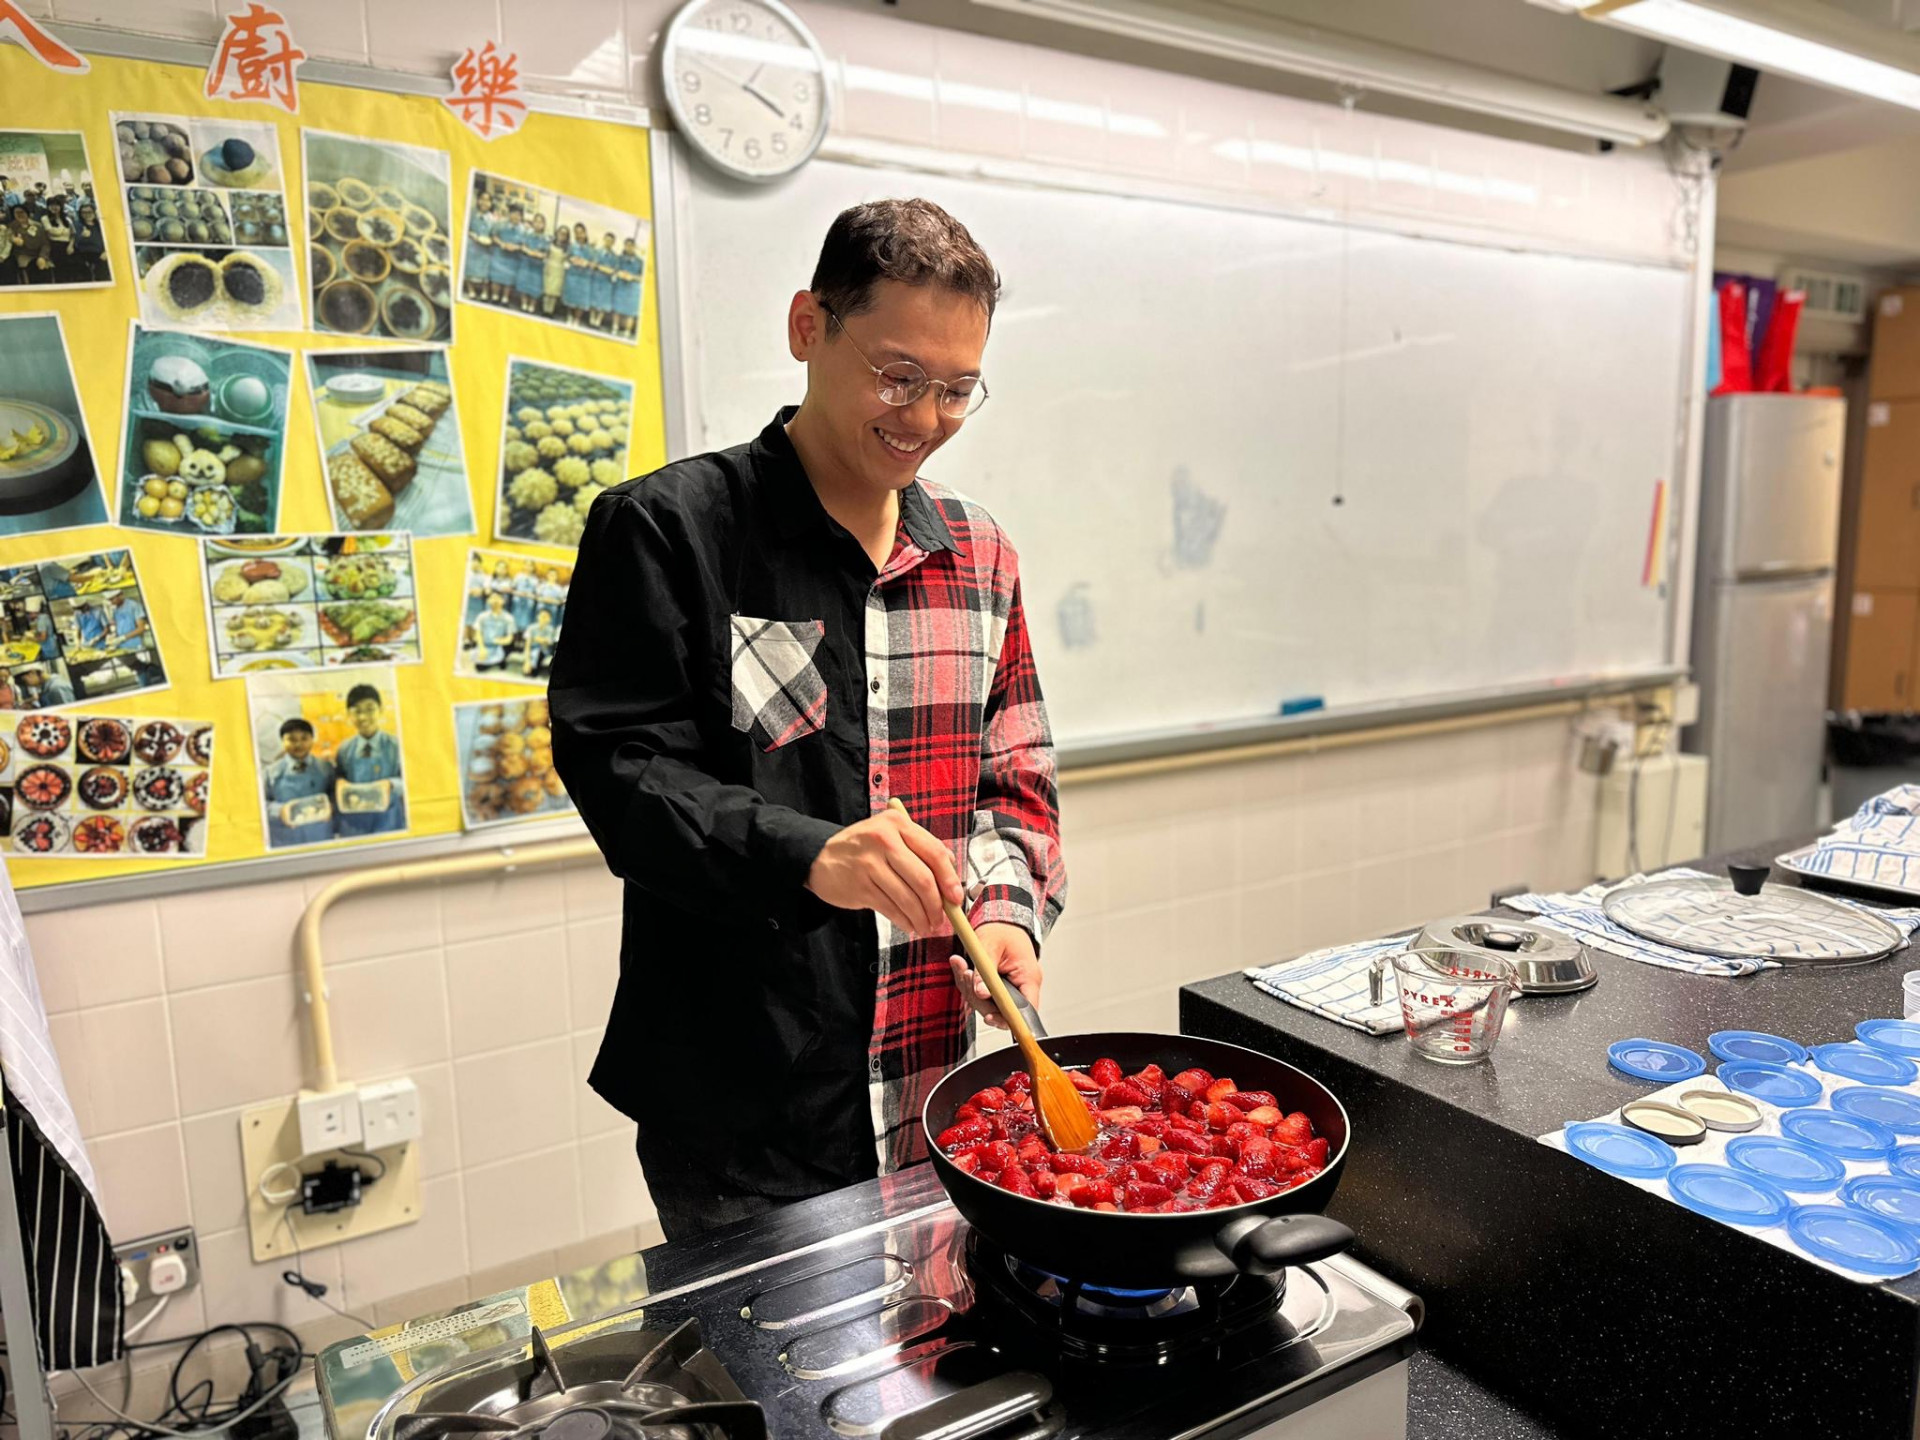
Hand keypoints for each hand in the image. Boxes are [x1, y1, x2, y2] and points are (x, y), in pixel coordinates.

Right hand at [805, 808, 962, 935]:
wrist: (820, 858)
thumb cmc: (865, 849)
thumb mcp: (891, 836)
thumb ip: (920, 849)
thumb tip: (952, 875)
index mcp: (897, 824)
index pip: (934, 852)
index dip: (949, 879)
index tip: (956, 899)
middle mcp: (884, 839)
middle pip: (923, 879)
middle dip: (936, 905)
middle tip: (941, 919)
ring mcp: (869, 863)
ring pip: (907, 898)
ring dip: (921, 917)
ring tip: (926, 926)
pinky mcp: (860, 886)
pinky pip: (890, 908)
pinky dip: (904, 921)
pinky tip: (909, 925)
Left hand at [950, 922, 1040, 1029]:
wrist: (1001, 919)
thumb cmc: (1002, 929)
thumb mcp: (990, 946)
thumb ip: (984, 971)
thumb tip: (980, 992)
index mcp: (1028, 977)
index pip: (1025, 1010)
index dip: (1008, 1018)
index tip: (990, 1017)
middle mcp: (1021, 986)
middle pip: (1003, 1010)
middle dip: (980, 999)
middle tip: (966, 977)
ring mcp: (1009, 988)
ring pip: (987, 1004)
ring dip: (970, 989)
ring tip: (962, 967)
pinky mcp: (997, 987)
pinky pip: (981, 994)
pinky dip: (968, 983)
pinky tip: (960, 967)